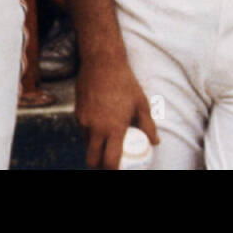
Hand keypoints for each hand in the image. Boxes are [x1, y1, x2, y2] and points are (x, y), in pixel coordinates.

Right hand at [74, 53, 159, 168]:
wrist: (102, 62)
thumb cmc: (125, 82)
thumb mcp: (141, 103)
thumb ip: (148, 125)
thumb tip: (155, 142)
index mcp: (114, 128)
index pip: (110, 161)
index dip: (113, 170)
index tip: (118, 169)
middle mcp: (96, 128)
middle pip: (92, 159)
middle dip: (98, 165)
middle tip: (107, 162)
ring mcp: (84, 121)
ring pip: (86, 144)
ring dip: (94, 146)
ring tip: (106, 138)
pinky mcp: (77, 113)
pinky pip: (82, 129)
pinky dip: (90, 131)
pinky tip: (100, 119)